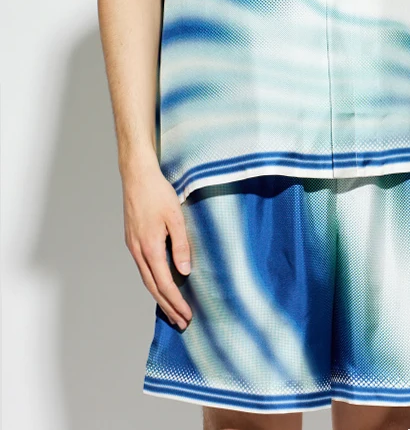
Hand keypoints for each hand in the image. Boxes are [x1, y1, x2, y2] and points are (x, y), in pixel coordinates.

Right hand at [121, 160, 192, 329]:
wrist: (136, 176)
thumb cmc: (158, 193)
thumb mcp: (176, 218)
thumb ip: (181, 245)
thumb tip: (184, 272)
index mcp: (150, 248)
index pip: (165, 283)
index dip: (176, 302)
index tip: (187, 315)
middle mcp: (138, 251)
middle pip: (153, 287)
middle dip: (167, 307)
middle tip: (181, 322)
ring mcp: (133, 246)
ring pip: (146, 279)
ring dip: (160, 296)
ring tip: (172, 310)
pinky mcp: (132, 240)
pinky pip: (143, 268)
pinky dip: (153, 282)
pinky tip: (160, 284)